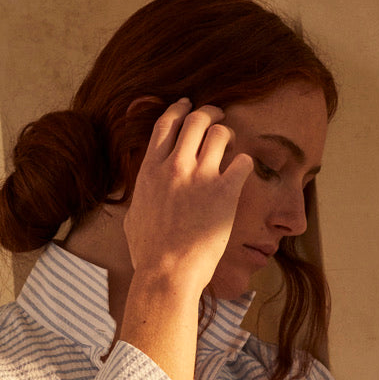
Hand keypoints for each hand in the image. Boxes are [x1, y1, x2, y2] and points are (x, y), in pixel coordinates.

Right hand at [120, 100, 252, 379]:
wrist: (167, 273)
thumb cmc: (148, 254)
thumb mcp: (134, 217)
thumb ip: (141, 195)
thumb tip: (143, 191)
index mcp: (150, 171)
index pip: (165, 124)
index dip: (178, 109)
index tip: (187, 106)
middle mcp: (175, 167)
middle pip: (195, 120)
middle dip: (209, 113)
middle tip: (217, 117)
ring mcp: (200, 177)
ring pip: (220, 134)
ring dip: (228, 134)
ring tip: (231, 144)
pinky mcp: (224, 192)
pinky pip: (242, 162)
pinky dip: (244, 163)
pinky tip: (242, 172)